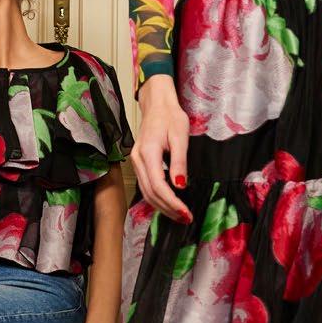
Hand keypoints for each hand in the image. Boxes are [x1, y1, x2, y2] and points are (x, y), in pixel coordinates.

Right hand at [132, 75, 191, 221]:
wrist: (156, 104)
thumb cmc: (170, 116)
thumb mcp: (180, 136)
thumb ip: (179, 161)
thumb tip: (180, 185)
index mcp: (148, 152)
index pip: (158, 186)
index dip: (172, 202)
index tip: (185, 212)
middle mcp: (138, 160)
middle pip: (150, 193)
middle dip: (167, 209)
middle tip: (185, 218)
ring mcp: (136, 162)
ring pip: (146, 192)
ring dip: (162, 206)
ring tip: (179, 215)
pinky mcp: (139, 163)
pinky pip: (145, 185)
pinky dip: (157, 198)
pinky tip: (169, 202)